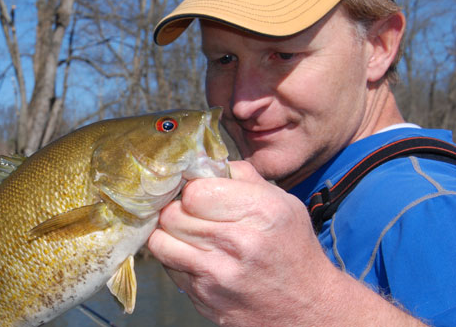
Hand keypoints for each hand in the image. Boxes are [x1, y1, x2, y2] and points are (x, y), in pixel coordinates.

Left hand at [147, 161, 336, 325]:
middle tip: (190, 215)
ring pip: (160, 242)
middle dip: (177, 211)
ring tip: (188, 235)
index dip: (192, 191)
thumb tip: (202, 161)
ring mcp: (218, 275)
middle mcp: (239, 243)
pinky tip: (196, 258)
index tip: (199, 195)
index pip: (194, 191)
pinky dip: (175, 260)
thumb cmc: (291, 248)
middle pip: (172, 215)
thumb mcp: (282, 203)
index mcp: (261, 211)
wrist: (307, 307)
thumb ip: (241, 176)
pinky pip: (168, 268)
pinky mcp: (203, 298)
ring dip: (169, 235)